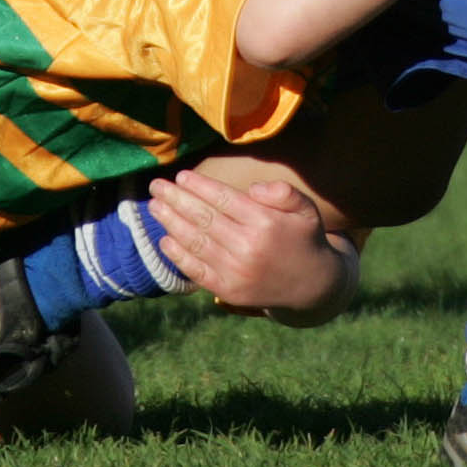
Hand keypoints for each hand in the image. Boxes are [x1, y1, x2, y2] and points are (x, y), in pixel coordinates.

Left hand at [148, 170, 355, 322]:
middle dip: (176, 199)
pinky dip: (178, 255)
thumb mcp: (306, 209)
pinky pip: (197, 270)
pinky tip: (165, 239)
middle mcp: (248, 247)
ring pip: (195, 242)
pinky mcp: (229, 290)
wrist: (312, 286)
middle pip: (203, 218)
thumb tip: (252, 188)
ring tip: (154, 206)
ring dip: (171, 222)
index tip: (181, 176)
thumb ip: (283, 192)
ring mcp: (236, 271)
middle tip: (156, 186)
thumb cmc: (304, 239)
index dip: (199, 186)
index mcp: (265, 223)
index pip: (224, 199)